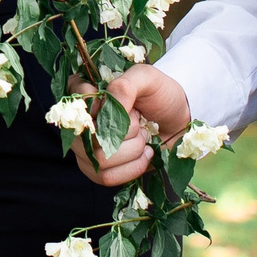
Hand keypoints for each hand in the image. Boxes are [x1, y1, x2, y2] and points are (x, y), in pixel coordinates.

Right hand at [72, 63, 191, 187]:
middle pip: (89, 138)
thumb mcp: (146, 78)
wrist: (178, 121)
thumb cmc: (160, 95)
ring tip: (144, 137)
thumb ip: (124, 87)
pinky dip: (133, 167)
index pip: (78, 103)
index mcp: (84, 91)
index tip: (130, 108)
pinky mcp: (97, 169)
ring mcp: (85, 147)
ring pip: (99, 161)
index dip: (105, 110)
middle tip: (140, 122)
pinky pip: (106, 178)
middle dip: (125, 132)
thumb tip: (105, 106)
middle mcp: (79, 121)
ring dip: (132, 150)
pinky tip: (146, 154)